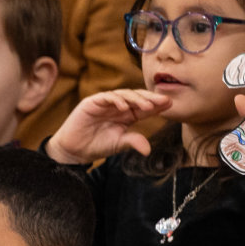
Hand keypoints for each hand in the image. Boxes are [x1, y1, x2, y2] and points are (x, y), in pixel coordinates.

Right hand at [47, 89, 170, 165]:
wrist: (74, 150)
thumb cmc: (96, 146)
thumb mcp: (119, 144)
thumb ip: (133, 141)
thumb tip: (148, 150)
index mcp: (127, 115)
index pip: (144, 107)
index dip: (157, 105)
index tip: (171, 104)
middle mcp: (118, 106)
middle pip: (137, 98)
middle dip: (151, 99)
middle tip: (164, 101)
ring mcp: (105, 102)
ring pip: (124, 94)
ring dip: (137, 99)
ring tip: (147, 107)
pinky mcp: (93, 102)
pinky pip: (107, 97)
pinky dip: (116, 100)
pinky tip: (125, 106)